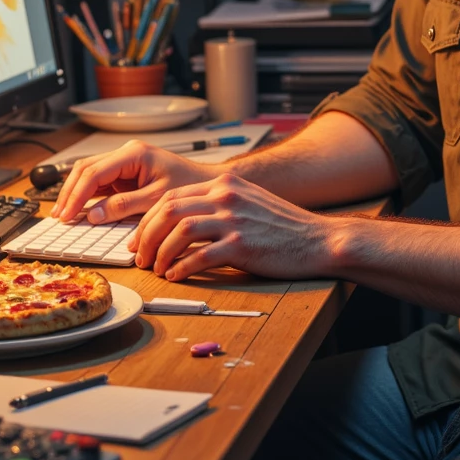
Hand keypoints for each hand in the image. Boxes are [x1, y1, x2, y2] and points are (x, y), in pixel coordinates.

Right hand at [53, 141, 208, 223]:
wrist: (207, 183)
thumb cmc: (189, 186)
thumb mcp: (157, 199)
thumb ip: (124, 206)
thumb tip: (93, 214)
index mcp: (134, 153)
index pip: (94, 172)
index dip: (77, 194)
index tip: (67, 213)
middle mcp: (126, 153)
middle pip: (85, 169)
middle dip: (70, 192)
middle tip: (59, 215)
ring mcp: (124, 162)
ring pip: (88, 174)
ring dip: (75, 193)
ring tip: (62, 214)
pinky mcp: (125, 174)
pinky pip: (100, 183)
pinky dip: (87, 196)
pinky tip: (77, 210)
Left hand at [127, 172, 331, 279]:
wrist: (318, 239)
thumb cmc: (283, 226)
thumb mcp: (248, 201)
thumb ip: (218, 203)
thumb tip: (181, 222)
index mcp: (225, 184)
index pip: (172, 196)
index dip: (149, 219)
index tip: (140, 238)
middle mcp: (227, 196)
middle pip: (169, 211)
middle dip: (148, 236)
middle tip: (141, 256)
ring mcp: (234, 220)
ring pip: (180, 231)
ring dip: (162, 253)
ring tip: (158, 269)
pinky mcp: (242, 245)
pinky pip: (200, 256)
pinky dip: (182, 268)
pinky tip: (177, 276)